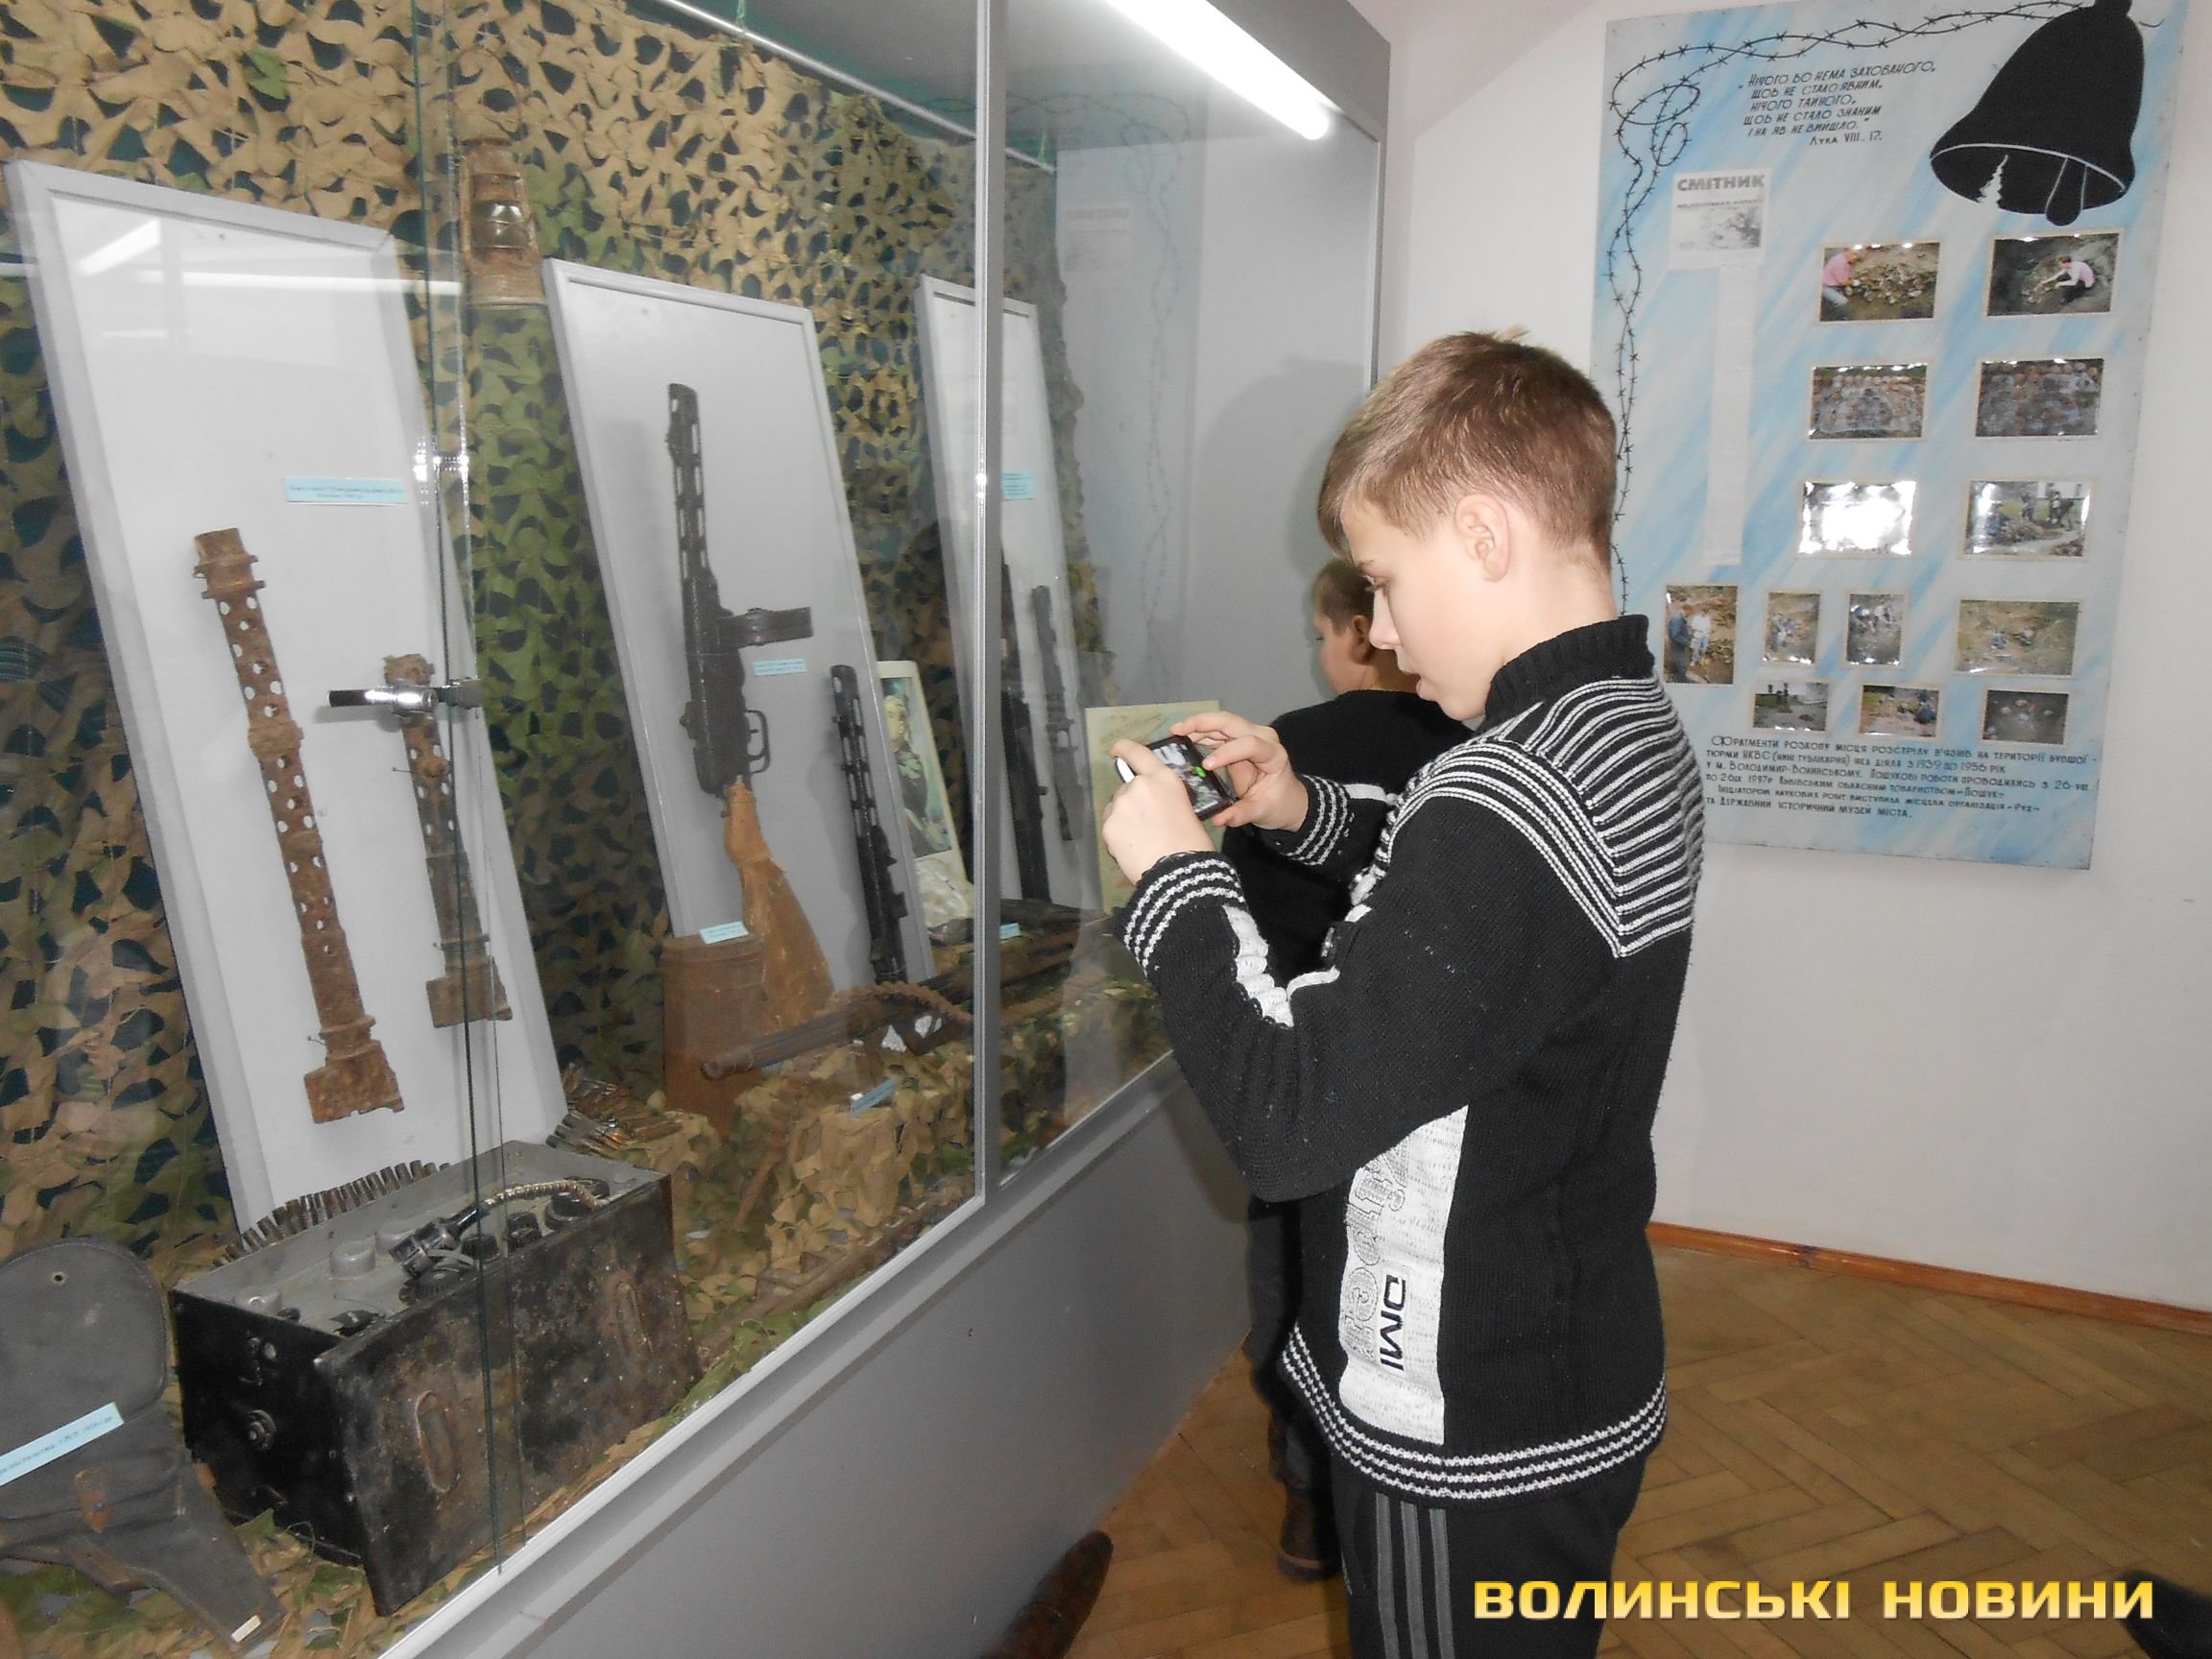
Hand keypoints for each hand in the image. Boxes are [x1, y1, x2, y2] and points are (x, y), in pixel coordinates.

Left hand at [1102, 741, 1216, 886]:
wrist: (1179, 872)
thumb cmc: (1192, 844)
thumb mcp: (1185, 810)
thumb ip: (1166, 799)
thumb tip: (1155, 807)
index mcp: (1163, 779)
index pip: (1138, 754)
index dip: (1124, 748)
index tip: (1115, 749)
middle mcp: (1139, 785)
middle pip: (1127, 789)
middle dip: (1133, 803)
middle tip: (1147, 825)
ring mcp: (1121, 804)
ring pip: (1117, 808)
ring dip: (1125, 819)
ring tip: (1141, 841)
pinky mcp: (1109, 825)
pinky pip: (1111, 827)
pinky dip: (1118, 836)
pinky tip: (1132, 849)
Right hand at [1168, 713, 1308, 833]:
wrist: (1287, 799)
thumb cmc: (1277, 804)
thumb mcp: (1261, 811)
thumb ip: (1240, 814)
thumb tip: (1217, 819)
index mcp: (1273, 755)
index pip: (1250, 744)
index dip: (1227, 752)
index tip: (1206, 765)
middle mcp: (1263, 738)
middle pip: (1232, 722)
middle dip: (1204, 723)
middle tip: (1179, 730)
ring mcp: (1250, 735)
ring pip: (1222, 722)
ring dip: (1198, 725)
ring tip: (1176, 732)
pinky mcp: (1238, 739)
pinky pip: (1218, 731)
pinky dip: (1201, 732)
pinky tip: (1184, 736)